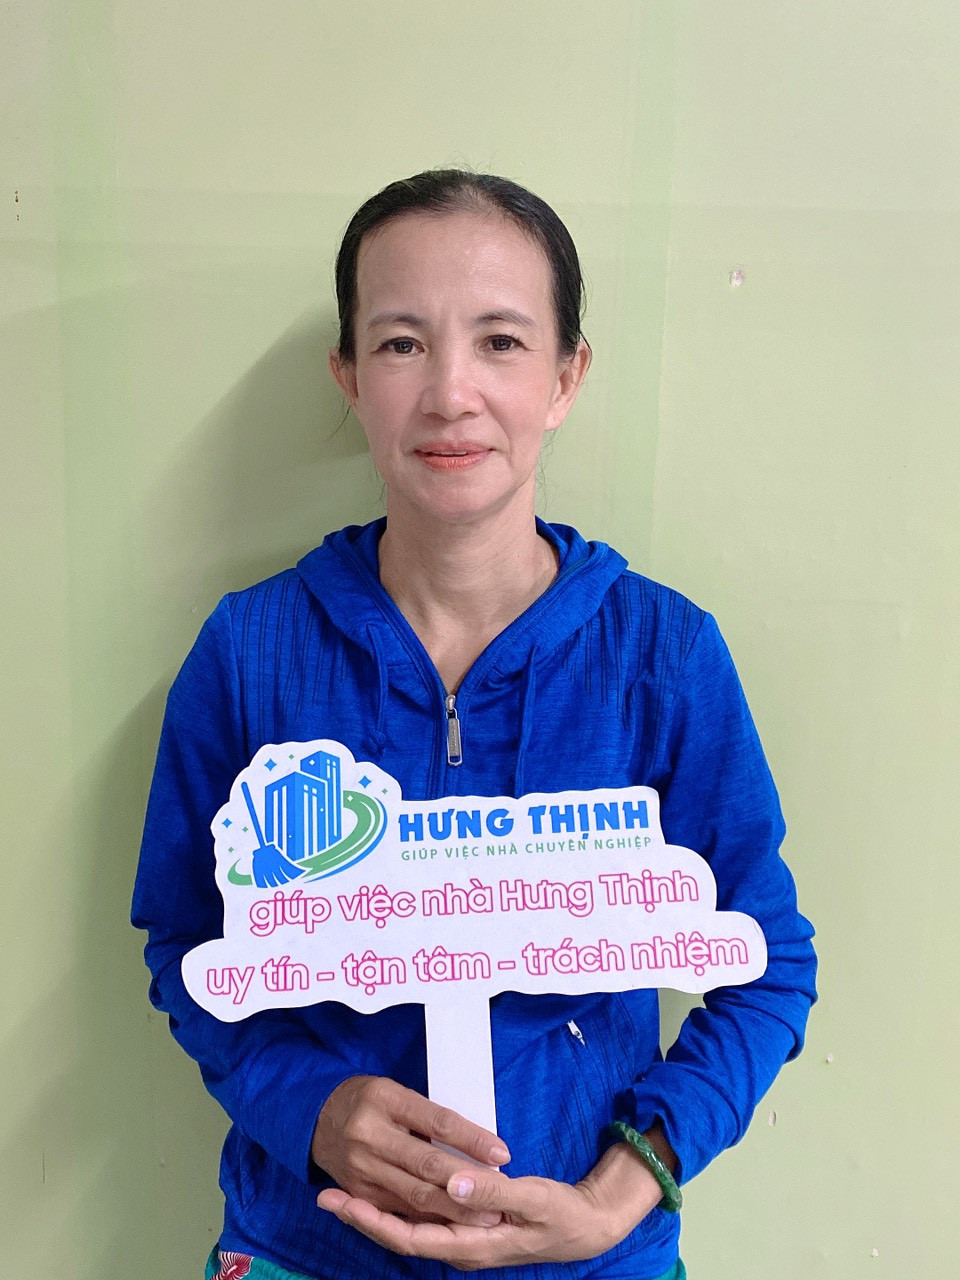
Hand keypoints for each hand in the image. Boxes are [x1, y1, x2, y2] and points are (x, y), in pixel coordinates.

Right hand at [311, 1075, 509, 1226]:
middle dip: (467, 1183)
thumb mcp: (398, 1094)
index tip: (501, 1153)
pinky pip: (401, 1211)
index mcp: (385, 1099)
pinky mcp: (359, 1194)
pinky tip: (454, 1223)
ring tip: (486, 1215)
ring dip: (454, 1209)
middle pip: (428, 1164)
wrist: (319, 1119)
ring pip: (416, 1195)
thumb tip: (476, 1144)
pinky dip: (430, 1219)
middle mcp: (370, 1135)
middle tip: (500, 1193)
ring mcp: (362, 1168)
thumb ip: (430, 1118)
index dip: (473, 1139)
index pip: (438, 1122)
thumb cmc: (370, 1102)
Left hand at [317, 1140, 664, 1269]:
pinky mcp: (469, 1227)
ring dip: (377, 1210)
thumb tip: (452, 1184)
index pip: (409, 1237)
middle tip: (325, 1194)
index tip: (341, 1202)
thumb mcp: (533, 1200)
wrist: (586, 1226)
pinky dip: (402, 1206)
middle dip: (362, 1216)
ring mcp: (464, 1240)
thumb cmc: (561, 1215)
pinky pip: (426, 1219)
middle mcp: (460, 1248)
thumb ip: (493, 1193)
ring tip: (344, 1190)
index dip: (373, 1221)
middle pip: (400, 1235)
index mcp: (470, 1245)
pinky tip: (388, 1189)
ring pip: (411, 1228)